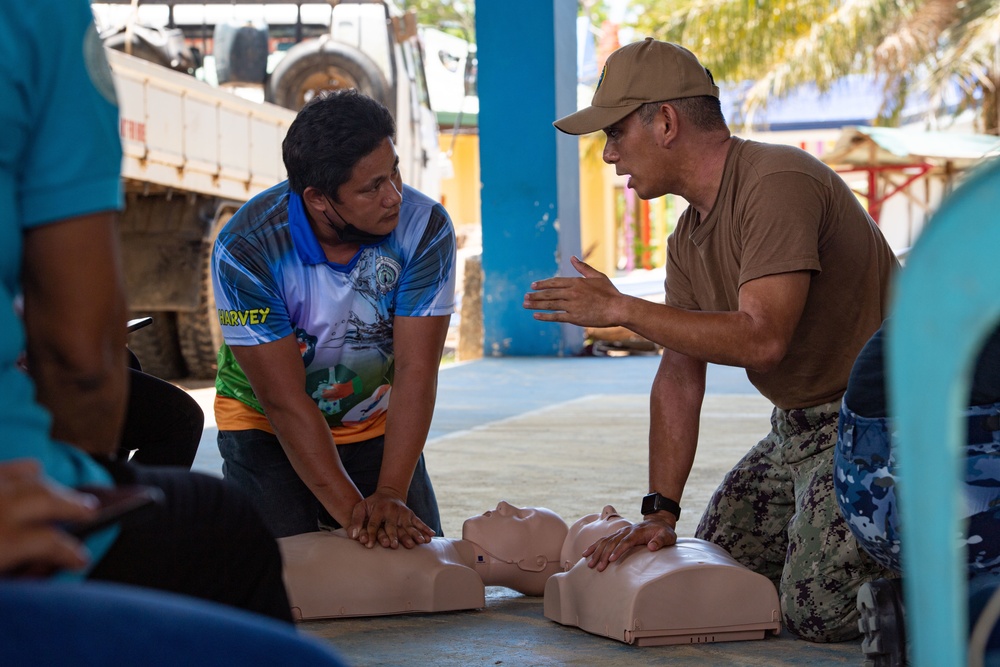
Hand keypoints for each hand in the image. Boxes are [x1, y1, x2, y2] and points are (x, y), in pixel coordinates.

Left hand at [0, 459, 97, 574]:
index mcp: (2, 542)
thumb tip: (44, 566)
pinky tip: (34, 475)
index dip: (71, 552)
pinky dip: (26, 472)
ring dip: (53, 486)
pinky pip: (8, 468)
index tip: (81, 559)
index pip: (51, 541)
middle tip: (91, 511)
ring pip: (31, 476)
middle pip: (47, 497)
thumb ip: (19, 573)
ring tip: (66, 496)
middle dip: (74, 504)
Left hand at [347, 487, 434, 549]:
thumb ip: (356, 521)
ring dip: (414, 534)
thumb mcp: (361, 508)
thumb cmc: (372, 504)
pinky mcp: (410, 515)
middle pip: (392, 526)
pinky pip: (419, 522)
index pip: (374, 523)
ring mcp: (403, 513)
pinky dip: (425, 529)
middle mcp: (392, 511)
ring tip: (420, 542)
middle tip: (395, 546)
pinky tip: (431, 536)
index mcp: (379, 509)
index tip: (369, 545)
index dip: (371, 534)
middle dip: (393, 536)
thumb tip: (353, 535)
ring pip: (408, 525)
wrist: (388, 494)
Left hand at [523, 256, 624, 327]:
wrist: (618, 308)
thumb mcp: (597, 276)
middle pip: (549, 293)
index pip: (555, 282)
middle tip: (525, 296)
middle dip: (535, 294)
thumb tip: (572, 257)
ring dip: (536, 304)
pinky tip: (536, 316)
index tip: (533, 285)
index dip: (543, 284)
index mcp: (576, 282)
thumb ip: (583, 267)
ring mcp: (572, 305)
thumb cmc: (610, 292)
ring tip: (525, 304)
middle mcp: (572, 292)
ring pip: (550, 304)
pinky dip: (545, 316)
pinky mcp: (574, 317)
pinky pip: (556, 316)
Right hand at [581, 515, 676, 571]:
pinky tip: (586, 554)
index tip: (612, 559)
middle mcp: (626, 531)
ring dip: (596, 552)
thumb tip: (652, 547)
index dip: (619, 550)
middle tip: (598, 567)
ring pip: (605, 541)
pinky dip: (594, 546)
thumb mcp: (667, 536)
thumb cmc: (663, 532)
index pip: (626, 542)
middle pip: (612, 542)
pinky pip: (603, 540)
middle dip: (604, 555)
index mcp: (637, 532)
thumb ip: (660, 541)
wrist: (658, 522)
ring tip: (589, 564)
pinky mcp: (617, 535)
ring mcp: (620, 532)